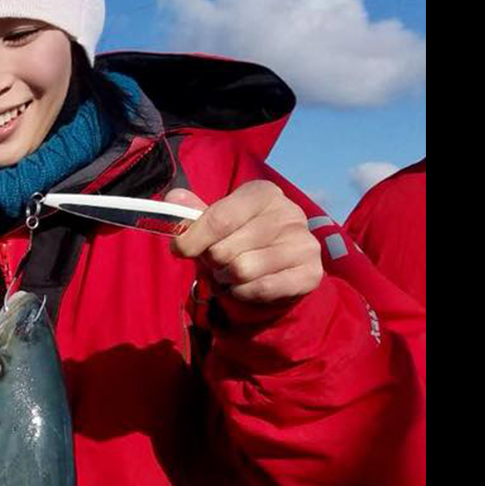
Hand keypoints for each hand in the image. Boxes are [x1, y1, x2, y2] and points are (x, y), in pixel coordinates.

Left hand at [165, 182, 322, 302]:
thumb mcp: (217, 221)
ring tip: (233, 272)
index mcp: (263, 193)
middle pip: (226, 249)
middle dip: (213, 261)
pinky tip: (248, 285)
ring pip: (242, 270)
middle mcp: (289, 213)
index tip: (179, 250)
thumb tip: (173, 197)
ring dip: (227, 278)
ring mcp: (304, 243)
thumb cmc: (241, 239)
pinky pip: (260, 289)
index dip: (193, 239)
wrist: (282, 266)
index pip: (219, 218)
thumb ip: (194, 211)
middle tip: (218, 261)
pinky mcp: (311, 273)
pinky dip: (244, 292)